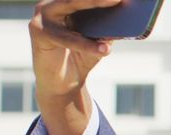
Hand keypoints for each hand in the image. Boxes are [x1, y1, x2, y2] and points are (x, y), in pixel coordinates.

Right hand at [29, 0, 119, 134]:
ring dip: (94, 8)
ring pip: (71, 9)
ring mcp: (41, 20)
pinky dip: (87, 45)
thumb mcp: (98, 46)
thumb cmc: (80, 63)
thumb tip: (131, 24)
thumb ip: (109, 32)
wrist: (59, 90)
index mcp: (66, 6)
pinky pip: (67, 39)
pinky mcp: (39, 36)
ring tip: (117, 6)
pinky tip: (106, 49)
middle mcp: (50, 8)